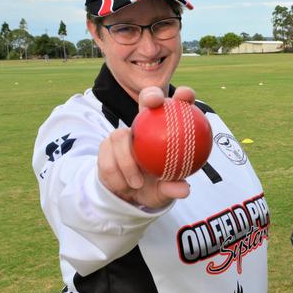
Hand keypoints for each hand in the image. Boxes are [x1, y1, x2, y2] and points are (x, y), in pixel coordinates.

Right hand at [98, 86, 194, 208]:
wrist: (129, 198)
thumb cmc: (154, 188)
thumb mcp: (165, 192)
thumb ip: (172, 188)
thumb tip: (184, 190)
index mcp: (165, 131)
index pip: (177, 108)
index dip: (182, 96)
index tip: (186, 94)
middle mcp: (144, 127)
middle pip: (146, 100)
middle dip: (151, 95)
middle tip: (154, 103)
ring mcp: (123, 134)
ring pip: (120, 136)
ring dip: (127, 162)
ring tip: (137, 183)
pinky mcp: (106, 146)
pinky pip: (108, 159)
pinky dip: (117, 176)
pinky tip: (124, 187)